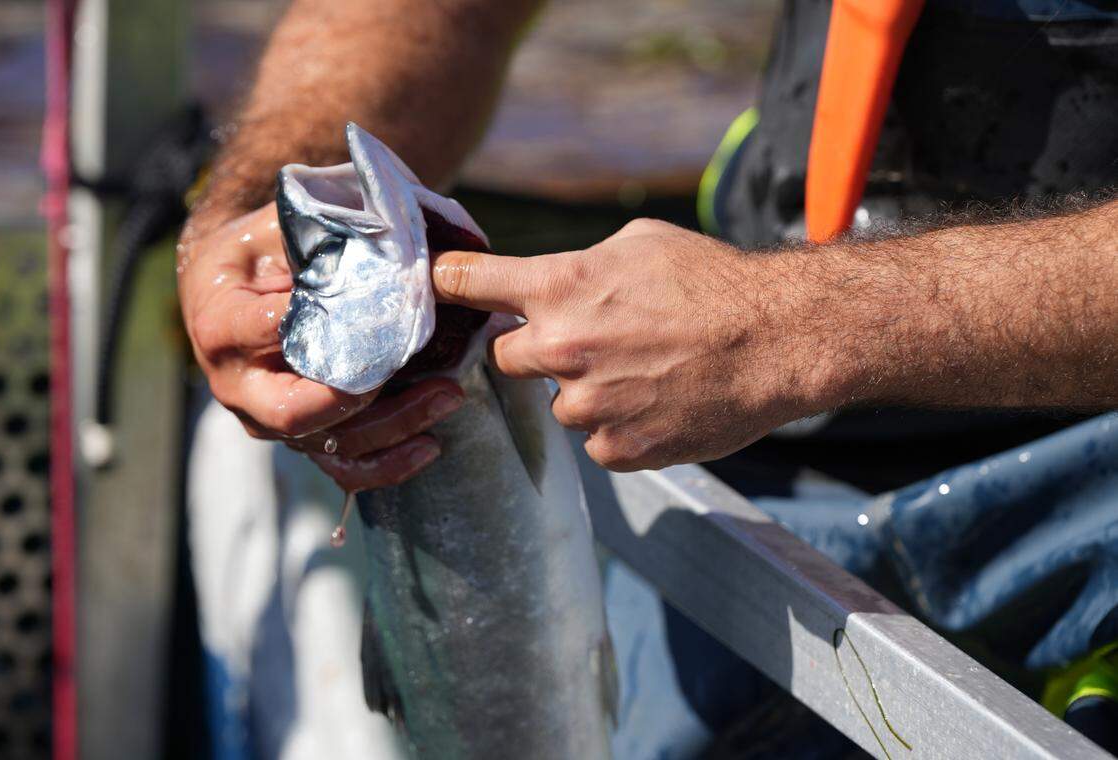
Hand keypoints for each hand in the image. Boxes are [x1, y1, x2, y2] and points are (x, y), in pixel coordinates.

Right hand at [177, 203, 464, 489]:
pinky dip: (386, 464)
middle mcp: (239, 385)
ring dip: (394, 427)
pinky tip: (427, 446)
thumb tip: (403, 237)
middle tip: (417, 374)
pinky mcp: (296, 437)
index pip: (267, 333)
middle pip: (296, 411)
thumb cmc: (257, 250)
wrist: (224, 288)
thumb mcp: (277, 226)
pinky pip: (340, 466)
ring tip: (448, 396)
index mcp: (224, 325)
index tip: (374, 319)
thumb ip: (326, 233)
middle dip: (362, 399)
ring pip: (330, 443)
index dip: (322, 332)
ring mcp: (266, 418)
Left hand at [431, 219, 830, 470]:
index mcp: (560, 287)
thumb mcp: (640, 244)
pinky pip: (596, 442)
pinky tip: (657, 403)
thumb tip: (551, 282)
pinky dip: (618, 428)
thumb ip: (580, 266)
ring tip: (642, 375)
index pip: (467, 283)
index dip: (443, 284)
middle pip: (503, 359)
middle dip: (534, 352)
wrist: (776, 340)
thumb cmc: (713, 282)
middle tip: (585, 343)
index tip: (432, 287)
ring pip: (559, 405)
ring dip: (585, 393)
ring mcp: (588, 405)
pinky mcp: (617, 449)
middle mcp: (561, 348)